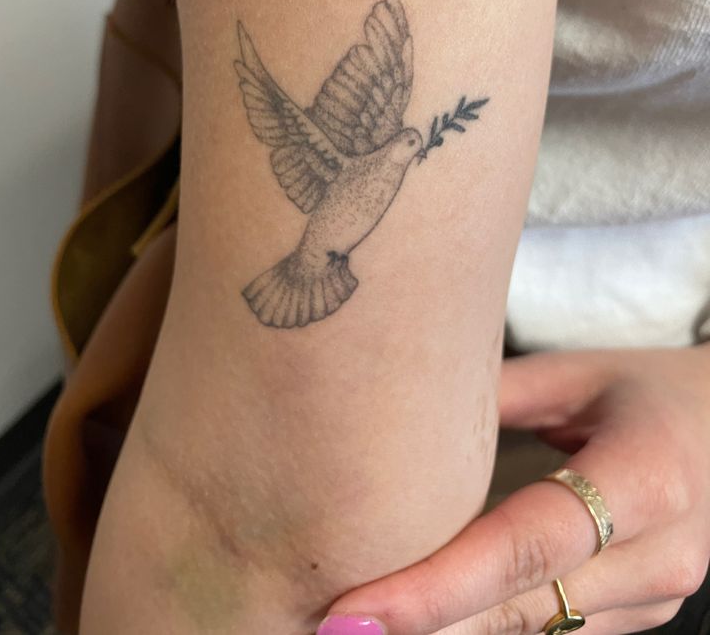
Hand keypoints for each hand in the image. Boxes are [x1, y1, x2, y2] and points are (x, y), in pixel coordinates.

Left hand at [318, 346, 709, 634]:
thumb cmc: (644, 388)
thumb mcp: (571, 375)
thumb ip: (487, 398)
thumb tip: (385, 419)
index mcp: (645, 478)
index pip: (526, 546)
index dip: (436, 587)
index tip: (355, 613)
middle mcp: (660, 555)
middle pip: (523, 608)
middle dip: (423, 627)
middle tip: (326, 628)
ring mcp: (658, 597)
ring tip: (356, 628)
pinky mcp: (644, 617)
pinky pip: (553, 634)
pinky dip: (483, 629)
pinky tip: (424, 622)